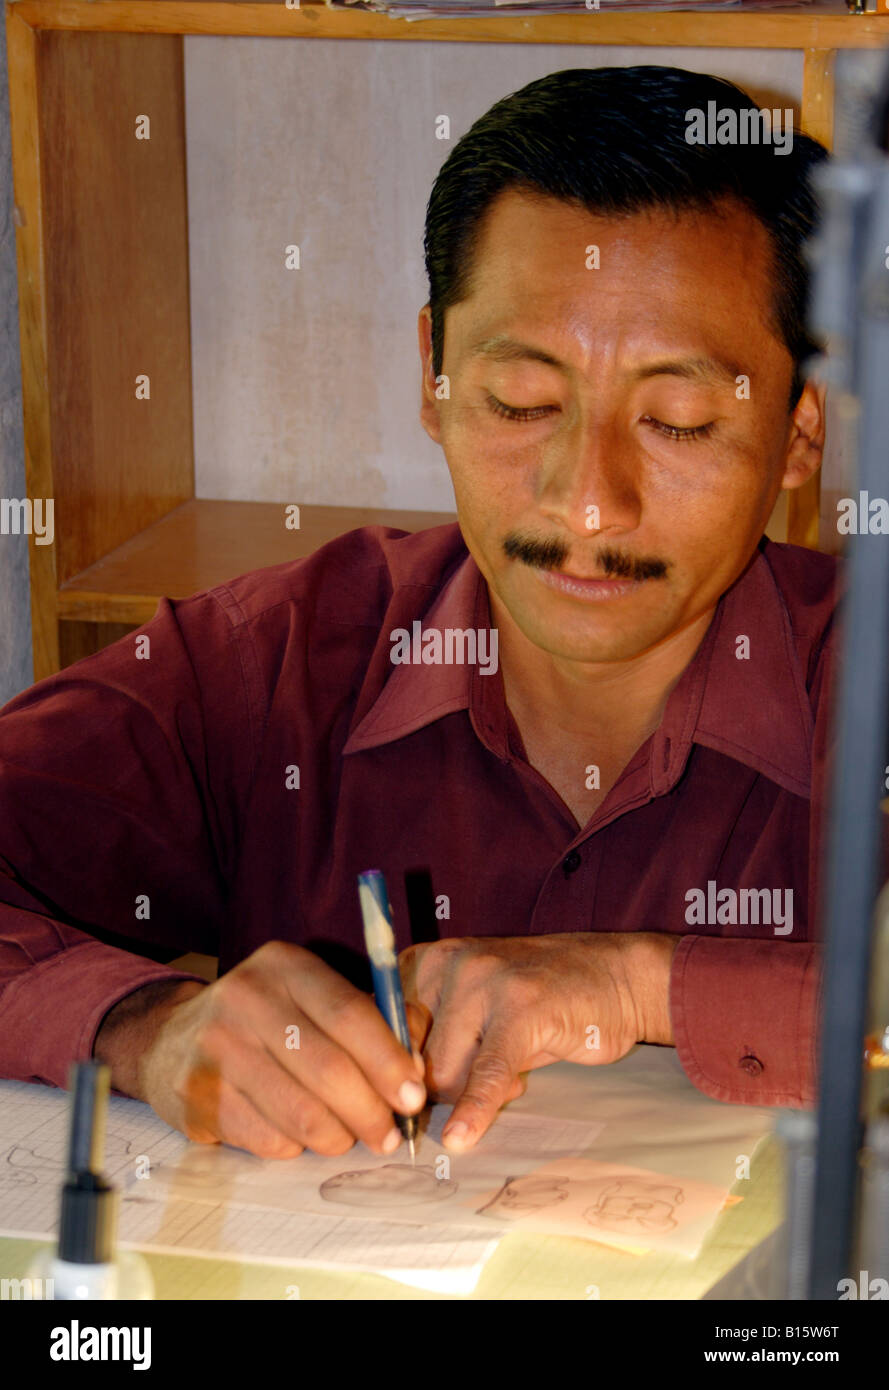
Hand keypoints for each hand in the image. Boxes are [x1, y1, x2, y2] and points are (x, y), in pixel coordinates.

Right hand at [104, 942, 427, 1157]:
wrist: (170, 1038)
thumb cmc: (267, 1021)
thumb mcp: (314, 996)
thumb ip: (373, 1019)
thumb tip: (416, 1067)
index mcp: (286, 965)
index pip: (350, 1014)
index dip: (389, 1061)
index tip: (413, 1097)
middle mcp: (246, 997)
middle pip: (329, 1069)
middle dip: (370, 1112)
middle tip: (388, 1136)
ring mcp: (216, 1047)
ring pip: (300, 1113)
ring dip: (337, 1137)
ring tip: (346, 1139)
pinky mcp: (196, 1095)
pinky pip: (267, 1138)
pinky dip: (295, 1147)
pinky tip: (297, 1136)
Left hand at [399, 932, 676, 1150]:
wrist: (615, 977)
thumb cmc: (539, 1001)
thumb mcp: (475, 1010)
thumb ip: (435, 1041)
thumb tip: (396, 1101)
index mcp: (425, 961)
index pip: (383, 1035)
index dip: (397, 1077)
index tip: (409, 1104)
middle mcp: (447, 964)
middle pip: (413, 1060)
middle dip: (443, 1089)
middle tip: (486, 1079)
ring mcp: (485, 981)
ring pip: (446, 1072)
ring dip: (474, 1094)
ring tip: (515, 1072)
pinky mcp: (522, 1010)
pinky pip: (487, 1073)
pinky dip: (474, 1109)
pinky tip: (461, 1138)